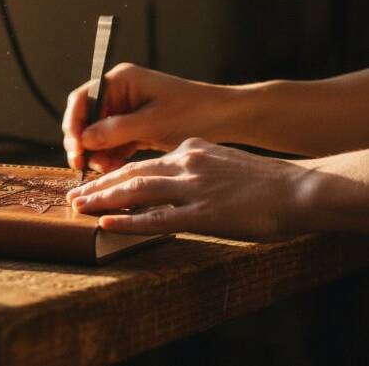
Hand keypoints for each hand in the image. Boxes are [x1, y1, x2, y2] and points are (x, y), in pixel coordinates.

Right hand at [62, 63, 234, 171]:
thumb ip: (114, 131)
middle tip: (82, 164)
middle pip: (87, 117)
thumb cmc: (194, 112)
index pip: (83, 99)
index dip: (74, 123)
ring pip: (98, 134)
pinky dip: (111, 156)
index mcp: (121, 80)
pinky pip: (114, 142)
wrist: (227, 119)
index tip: (75, 148)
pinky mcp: (136, 127)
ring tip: (104, 168)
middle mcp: (120, 92)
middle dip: (84, 142)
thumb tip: (84, 139)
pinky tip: (113, 168)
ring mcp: (127, 110)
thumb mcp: (151, 123)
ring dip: (97, 152)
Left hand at [65, 138, 314, 241]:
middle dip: (99, 185)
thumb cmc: (267, 181)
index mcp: (191, 150)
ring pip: (136, 191)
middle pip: (132, 174)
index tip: (94, 182)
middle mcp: (186, 164)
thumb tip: (175, 176)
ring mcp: (192, 189)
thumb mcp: (223, 161)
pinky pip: (158, 219)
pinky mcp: (203, 214)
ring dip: (103, 200)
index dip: (115, 173)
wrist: (301, 189)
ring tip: (78, 207)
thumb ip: (196, 166)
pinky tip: (106, 224)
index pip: (143, 162)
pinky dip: (129, 221)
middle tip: (73, 195)